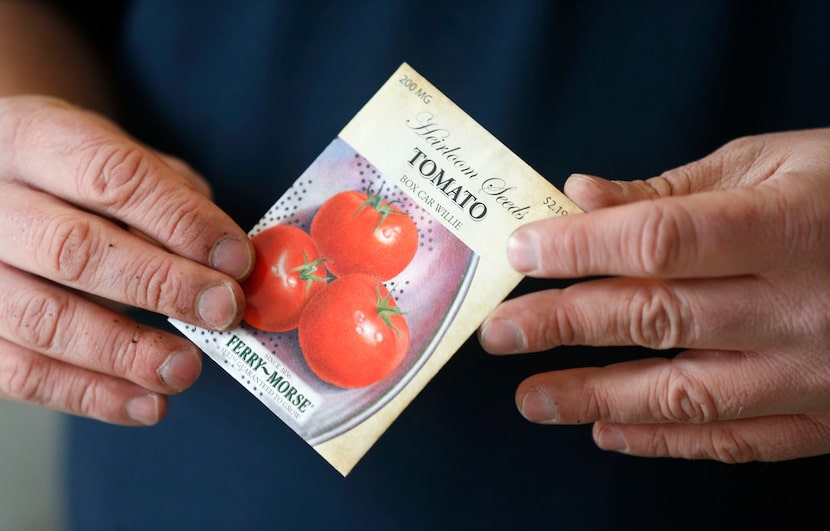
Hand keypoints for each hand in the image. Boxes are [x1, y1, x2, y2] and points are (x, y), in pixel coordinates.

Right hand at [0, 96, 253, 424]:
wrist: (2, 188)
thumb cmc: (74, 177)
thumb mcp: (118, 157)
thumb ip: (170, 196)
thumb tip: (226, 258)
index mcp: (31, 137)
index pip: (111, 175)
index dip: (181, 221)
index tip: (236, 259)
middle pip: (73, 250)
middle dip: (161, 285)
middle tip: (222, 310)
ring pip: (41, 319)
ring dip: (125, 353)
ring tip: (186, 369)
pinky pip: (21, 374)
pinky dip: (91, 395)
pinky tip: (146, 403)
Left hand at [479, 129, 829, 462]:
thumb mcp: (775, 164)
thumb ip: (673, 189)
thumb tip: (586, 197)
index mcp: (783, 227)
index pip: (657, 241)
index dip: (579, 248)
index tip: (521, 251)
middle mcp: (797, 307)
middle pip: (655, 318)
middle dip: (562, 327)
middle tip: (499, 335)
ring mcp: (812, 372)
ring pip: (685, 395)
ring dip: (596, 398)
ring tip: (532, 399)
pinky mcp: (824, 416)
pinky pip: (735, 439)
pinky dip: (664, 440)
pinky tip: (608, 431)